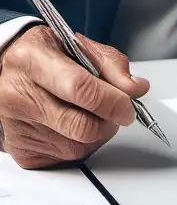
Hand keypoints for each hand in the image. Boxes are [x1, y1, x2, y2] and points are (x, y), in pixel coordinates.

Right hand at [0, 25, 148, 168]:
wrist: (8, 70)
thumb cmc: (45, 56)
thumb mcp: (77, 45)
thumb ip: (111, 65)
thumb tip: (135, 89)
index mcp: (33, 60)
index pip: (80, 88)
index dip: (112, 101)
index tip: (129, 106)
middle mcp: (18, 95)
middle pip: (80, 125)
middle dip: (110, 121)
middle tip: (117, 111)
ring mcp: (17, 126)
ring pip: (76, 147)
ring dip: (97, 135)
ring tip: (91, 114)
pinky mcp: (21, 151)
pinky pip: (64, 159)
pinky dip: (80, 146)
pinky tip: (73, 127)